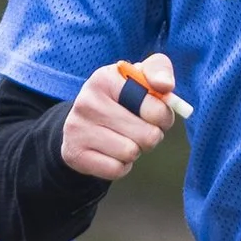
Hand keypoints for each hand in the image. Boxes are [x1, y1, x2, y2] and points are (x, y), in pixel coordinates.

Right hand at [61, 54, 177, 181]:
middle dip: (151, 135)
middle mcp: (87, 102)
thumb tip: (165, 85)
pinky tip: (113, 152)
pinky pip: (116, 170)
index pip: (154, 108)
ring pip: (130, 153)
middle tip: (141, 129)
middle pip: (147, 135)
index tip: (156, 114)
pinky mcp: (74, 154)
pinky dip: (122, 166)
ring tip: (125, 138)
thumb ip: (159, 70)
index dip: (164, 116)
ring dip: (135, 150)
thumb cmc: (122, 98)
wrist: (83, 122)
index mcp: (105, 78)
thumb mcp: (139, 77)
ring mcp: (77, 129)